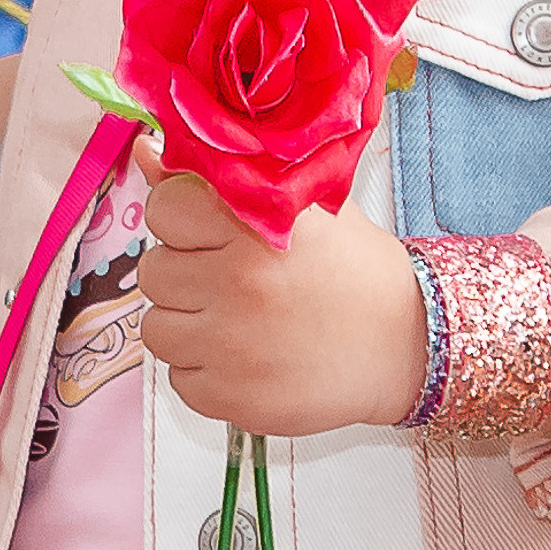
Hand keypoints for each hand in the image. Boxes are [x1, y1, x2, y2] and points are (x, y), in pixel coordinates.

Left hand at [137, 155, 427, 435]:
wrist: (406, 343)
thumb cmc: (353, 268)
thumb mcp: (301, 207)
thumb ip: (219, 178)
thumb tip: (145, 150)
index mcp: (255, 225)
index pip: (165, 208)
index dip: (182, 218)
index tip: (208, 231)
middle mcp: (237, 283)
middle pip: (153, 271)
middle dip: (184, 273)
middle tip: (230, 279)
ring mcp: (231, 347)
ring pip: (156, 328)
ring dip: (187, 323)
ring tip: (235, 319)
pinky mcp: (231, 399)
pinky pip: (178, 378)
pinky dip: (204, 369)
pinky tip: (246, 356)